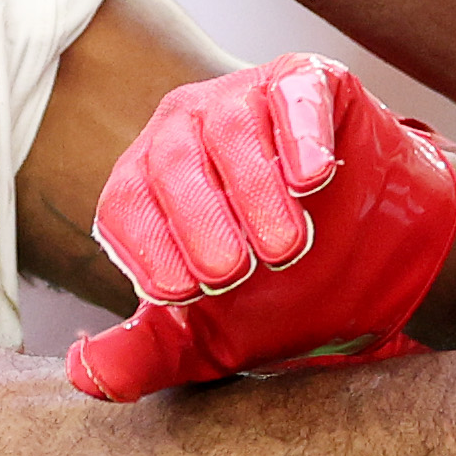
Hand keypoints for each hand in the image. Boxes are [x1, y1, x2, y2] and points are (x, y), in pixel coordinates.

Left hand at [68, 56, 455, 402]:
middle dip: (197, 222)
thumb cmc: (280, 292)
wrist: (375, 264)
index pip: (124, 203)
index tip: (185, 294)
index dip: (147, 248)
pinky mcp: (308, 82)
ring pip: (229, 127)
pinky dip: (300, 132)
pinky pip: (293, 93)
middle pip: (169, 161)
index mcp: (148, 182)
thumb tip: (80, 373)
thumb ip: (146, 355)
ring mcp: (246, 98)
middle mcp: (186, 129)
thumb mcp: (209, 336)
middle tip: (232, 274)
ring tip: (285, 247)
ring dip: (253, 190)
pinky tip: (312, 180)